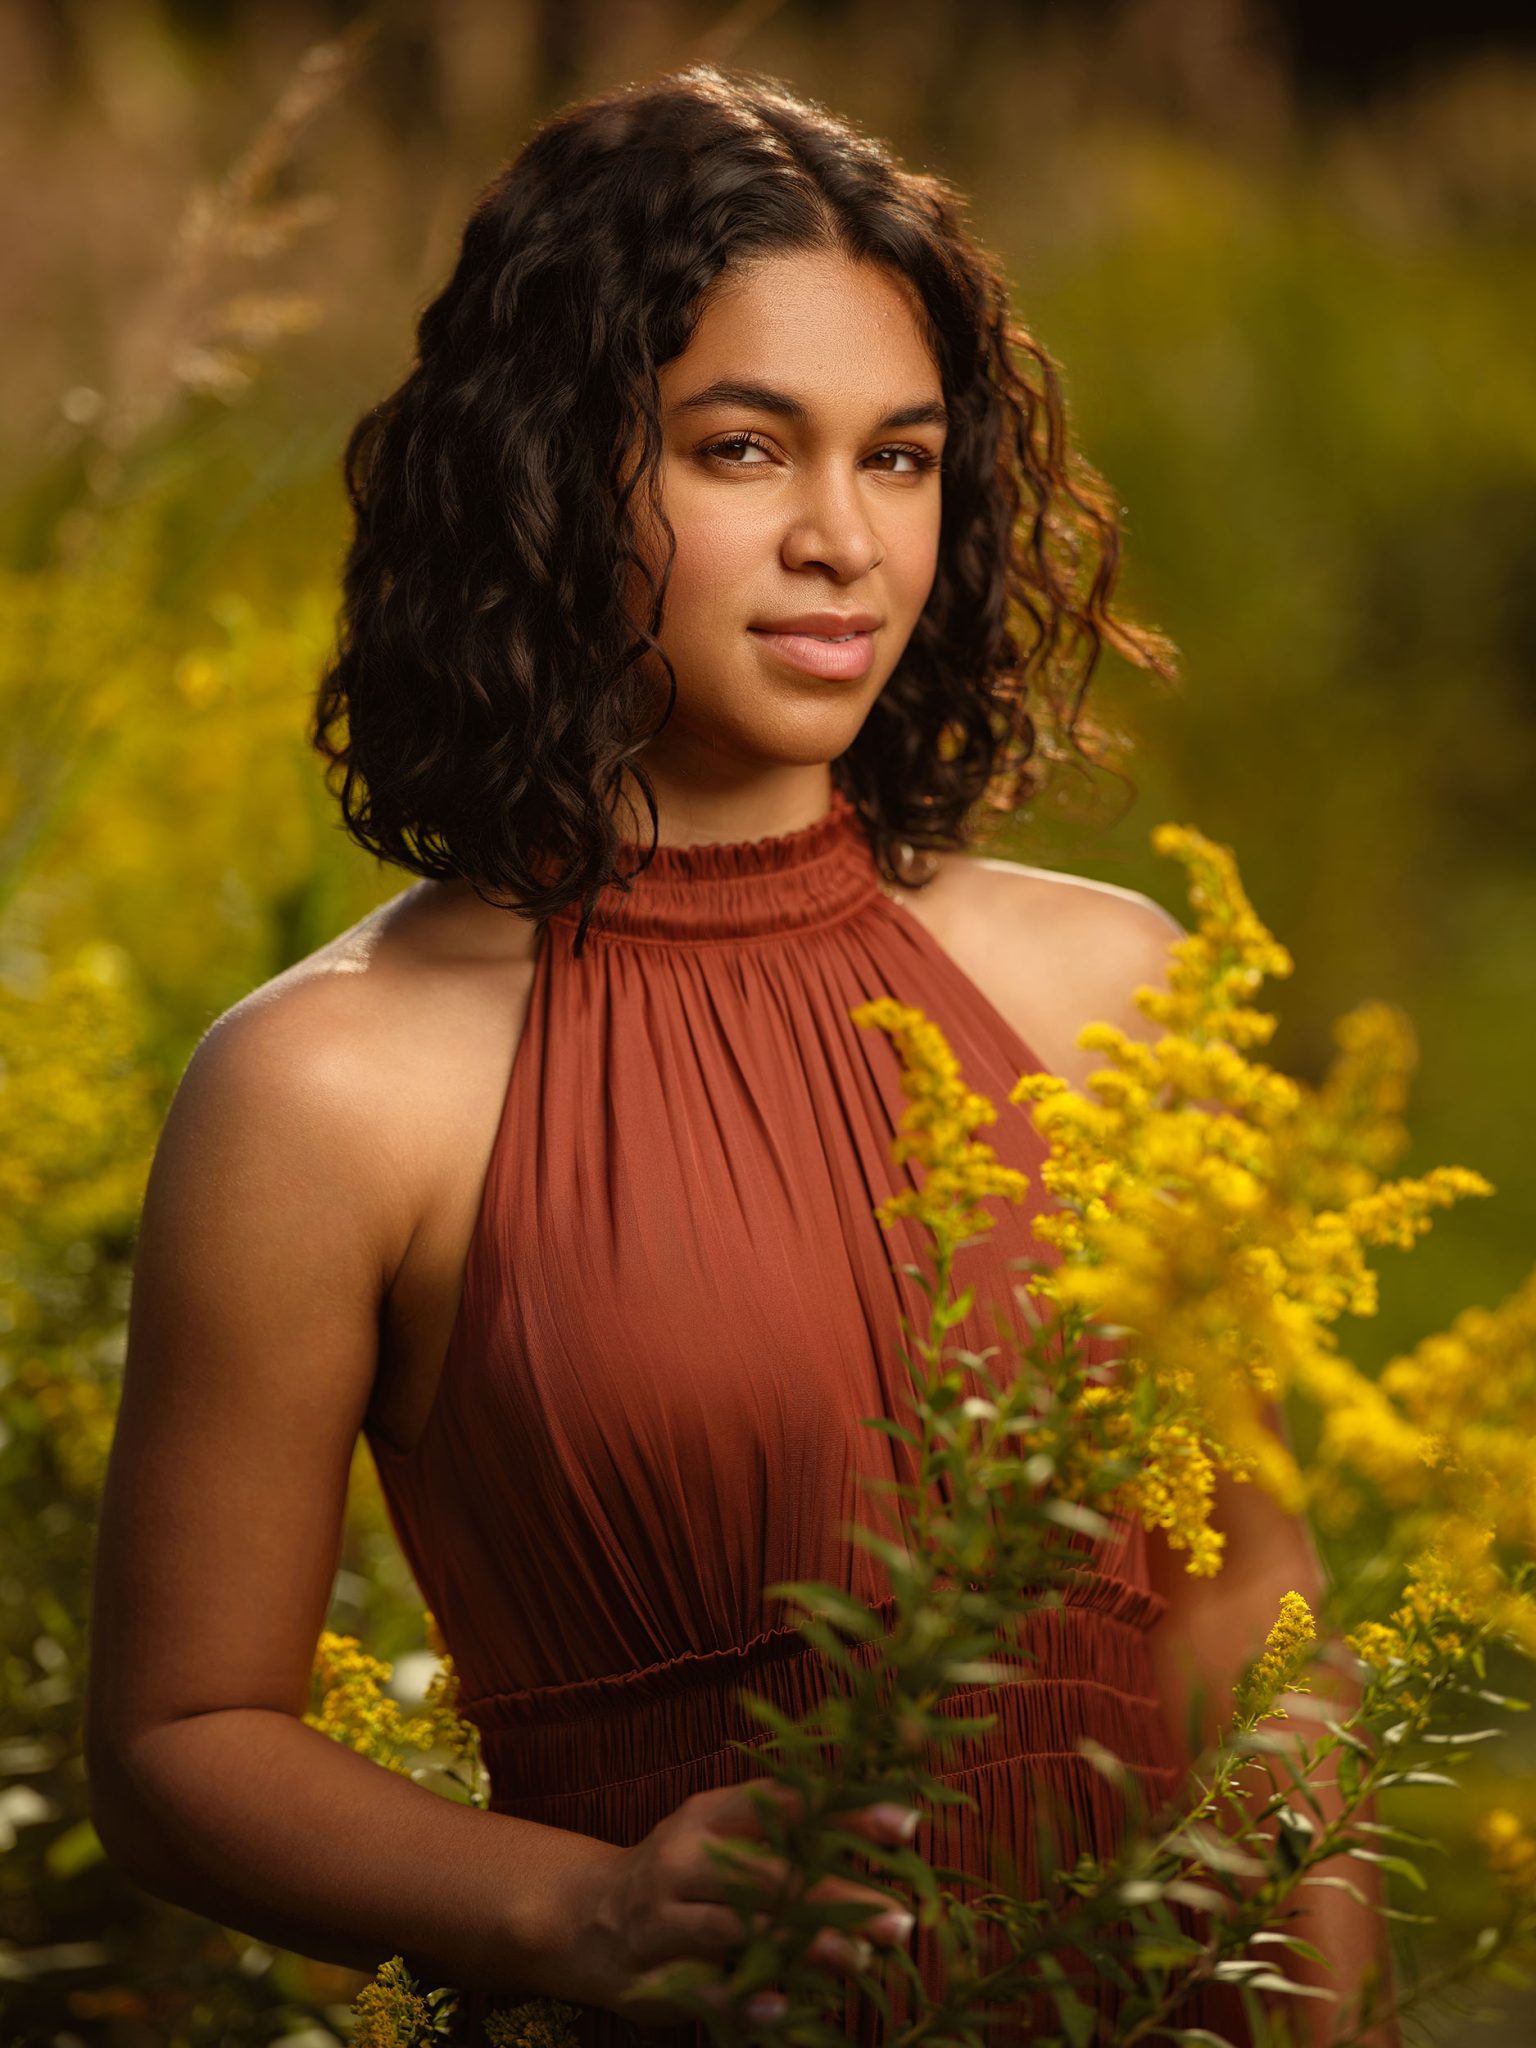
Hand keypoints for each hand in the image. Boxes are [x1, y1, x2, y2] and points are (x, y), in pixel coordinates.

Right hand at [570, 1777, 921, 2026]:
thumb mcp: (721, 1836)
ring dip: (804, 1946)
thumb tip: (884, 1832)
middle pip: (770, 1873)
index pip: (786, 1806)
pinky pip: (704, 1988)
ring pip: (739, 1927)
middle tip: (898, 1920)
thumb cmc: (684, 1871)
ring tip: (859, 1962)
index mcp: (710, 1815)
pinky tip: (783, 2009)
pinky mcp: (652, 1970)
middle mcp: (685, 1857)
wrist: (586, 1916)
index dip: (846, 1814)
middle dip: (838, 1898)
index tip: (906, 1825)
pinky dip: (745, 2000)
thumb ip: (783, 1834)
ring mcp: (663, 1914)